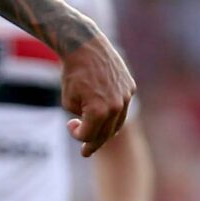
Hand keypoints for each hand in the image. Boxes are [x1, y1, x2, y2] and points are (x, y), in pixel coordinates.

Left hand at [60, 32, 134, 157]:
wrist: (86, 48)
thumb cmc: (73, 75)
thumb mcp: (69, 102)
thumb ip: (81, 119)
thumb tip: (91, 128)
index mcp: (98, 111)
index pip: (88, 136)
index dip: (76, 135)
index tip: (70, 125)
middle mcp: (116, 106)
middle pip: (105, 134)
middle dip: (94, 143)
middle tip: (86, 152)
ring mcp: (126, 97)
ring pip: (118, 123)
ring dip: (106, 132)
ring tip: (96, 137)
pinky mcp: (130, 88)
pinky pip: (122, 108)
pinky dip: (114, 116)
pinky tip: (106, 119)